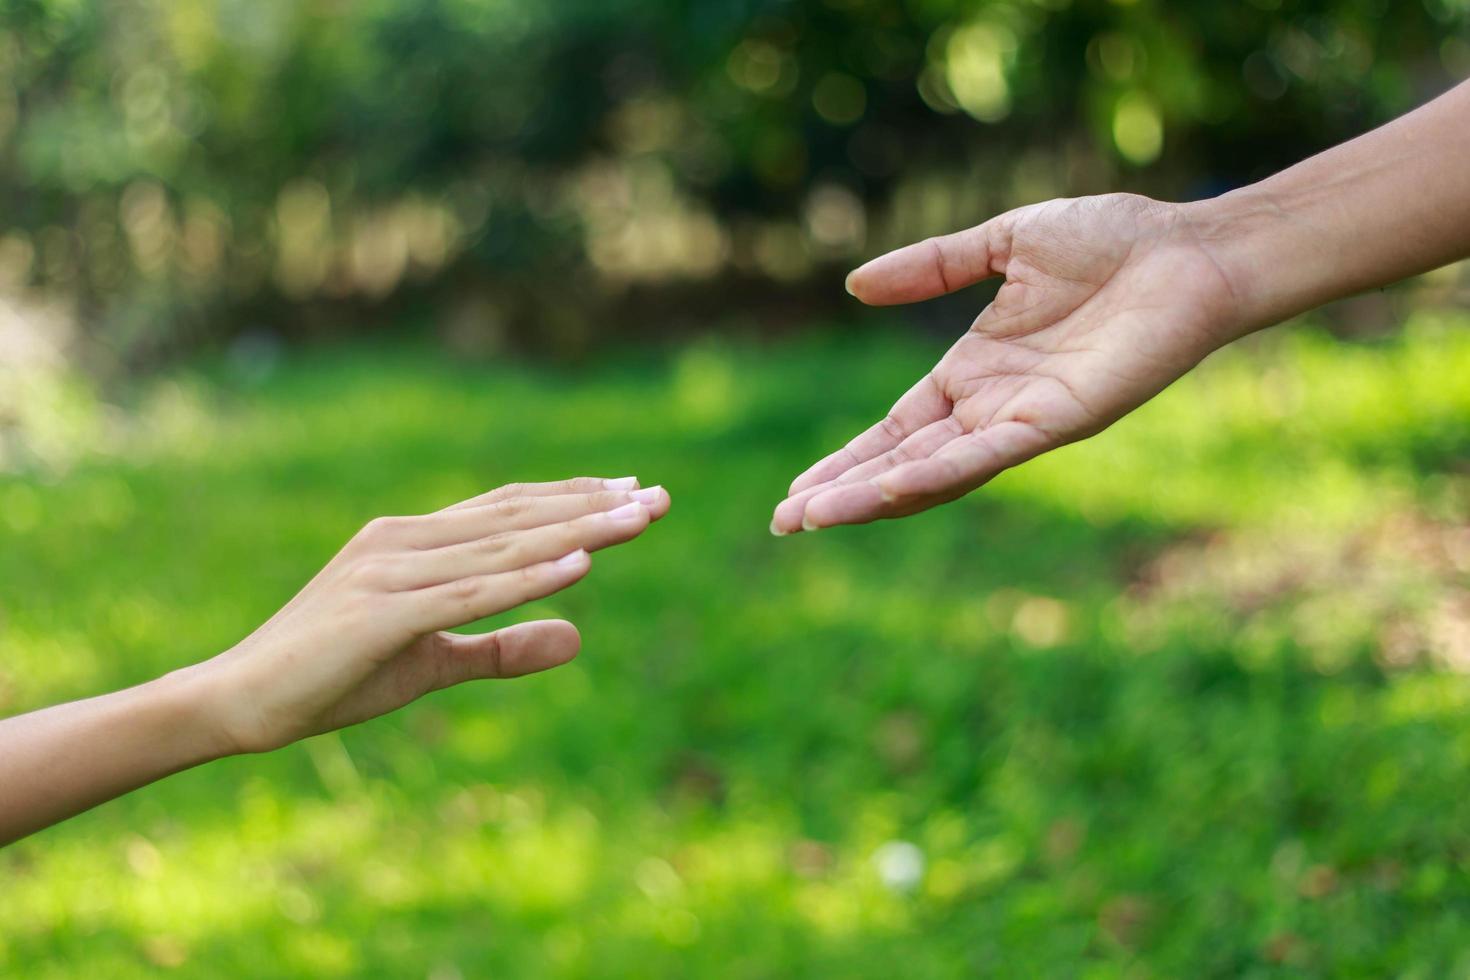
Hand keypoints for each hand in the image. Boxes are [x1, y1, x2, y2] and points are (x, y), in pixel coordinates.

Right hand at [199, 477, 669, 752]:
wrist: (238, 701)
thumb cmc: (332, 676)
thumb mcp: (433, 663)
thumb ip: (503, 648)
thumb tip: (579, 639)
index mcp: (414, 542)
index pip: (510, 510)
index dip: (574, 501)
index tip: (633, 495)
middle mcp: (404, 541)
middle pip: (518, 518)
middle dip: (593, 507)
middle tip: (659, 497)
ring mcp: (390, 572)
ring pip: (504, 548)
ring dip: (577, 531)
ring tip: (638, 519)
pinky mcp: (380, 614)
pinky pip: (469, 594)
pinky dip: (527, 579)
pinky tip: (579, 567)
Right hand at [771, 193, 1242, 532]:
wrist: (1188, 249)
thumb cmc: (1112, 242)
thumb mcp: (1002, 243)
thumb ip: (931, 268)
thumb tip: (855, 286)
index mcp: (974, 372)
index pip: (895, 429)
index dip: (845, 458)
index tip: (795, 490)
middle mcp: (991, 407)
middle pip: (900, 461)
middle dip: (842, 492)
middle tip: (783, 524)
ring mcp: (1022, 420)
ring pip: (933, 472)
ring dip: (871, 496)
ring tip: (814, 519)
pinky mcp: (1058, 422)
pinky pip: (986, 455)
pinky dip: (936, 475)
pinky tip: (887, 490)